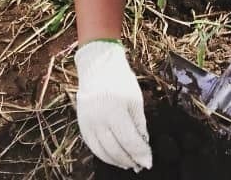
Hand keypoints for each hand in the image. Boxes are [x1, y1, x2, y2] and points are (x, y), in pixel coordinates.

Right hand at [74, 40, 151, 171]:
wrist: (97, 64)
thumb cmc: (120, 80)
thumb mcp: (135, 99)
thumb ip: (139, 124)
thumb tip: (143, 145)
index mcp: (115, 109)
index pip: (129, 141)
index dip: (140, 154)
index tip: (149, 162)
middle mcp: (99, 118)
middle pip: (115, 149)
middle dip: (130, 160)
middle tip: (140, 165)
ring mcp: (88, 121)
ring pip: (102, 152)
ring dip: (117, 161)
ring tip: (128, 163)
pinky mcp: (81, 123)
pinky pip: (92, 146)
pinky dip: (103, 155)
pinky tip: (113, 157)